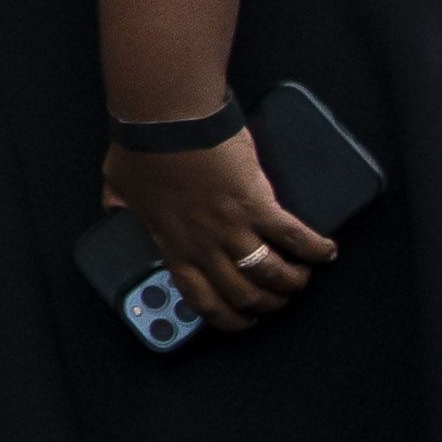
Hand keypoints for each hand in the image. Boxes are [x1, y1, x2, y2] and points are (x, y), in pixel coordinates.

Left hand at [104, 128, 337, 332]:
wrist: (165, 120)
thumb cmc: (141, 149)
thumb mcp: (118, 187)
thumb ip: (120, 206)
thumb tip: (115, 209)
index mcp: (172, 246)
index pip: (202, 300)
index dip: (227, 318)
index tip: (242, 320)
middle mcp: (204, 246)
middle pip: (244, 294)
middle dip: (267, 304)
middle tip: (278, 299)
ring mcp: (231, 228)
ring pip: (272, 273)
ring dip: (292, 281)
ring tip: (301, 277)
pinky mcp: (257, 204)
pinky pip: (294, 237)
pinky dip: (315, 247)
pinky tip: (326, 251)